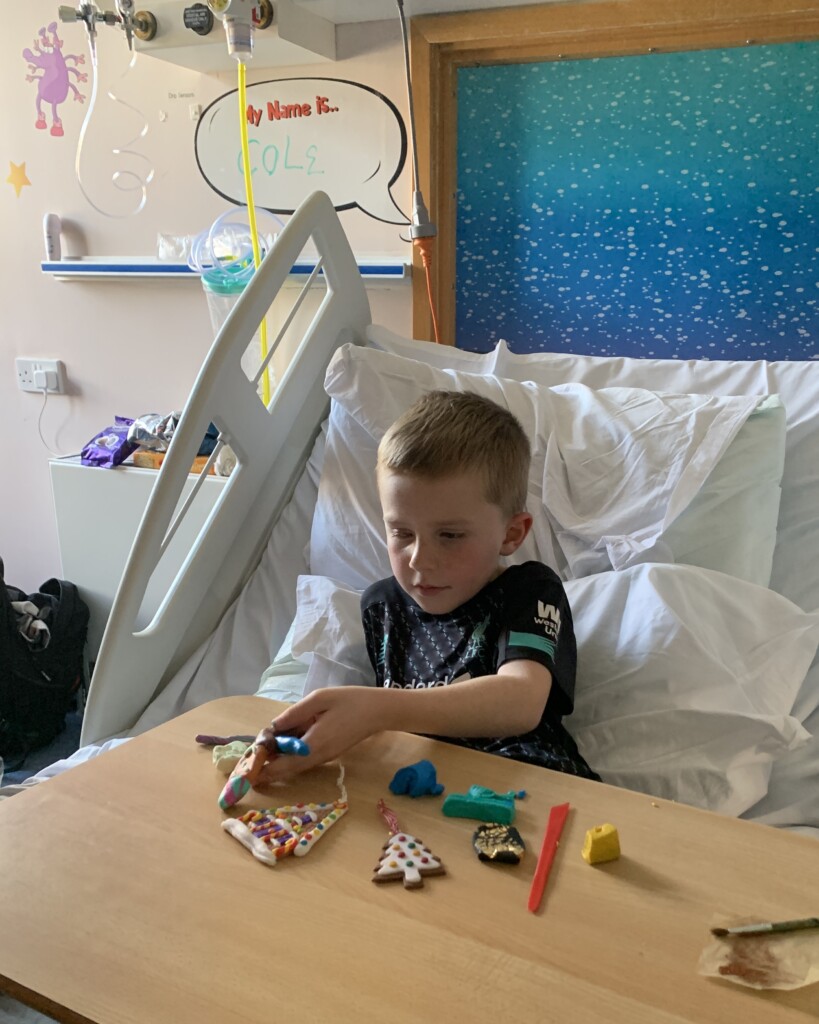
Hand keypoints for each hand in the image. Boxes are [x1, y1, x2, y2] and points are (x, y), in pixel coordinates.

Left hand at [257, 687, 388, 782]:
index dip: (263, 766)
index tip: (247, 762)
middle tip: (250, 760)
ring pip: (294, 766)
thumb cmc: (349, 701)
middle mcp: (317, 757)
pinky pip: (304, 760)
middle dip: (267, 767)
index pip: (282, 764)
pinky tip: (283, 744)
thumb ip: (294, 714)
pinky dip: (290, 756)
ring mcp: (324, 758)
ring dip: (277, 762)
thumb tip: (272, 727)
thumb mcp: (319, 699)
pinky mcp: (329, 754)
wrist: (378, 711)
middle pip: (286, 770)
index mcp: (314, 744)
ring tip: (262, 751)